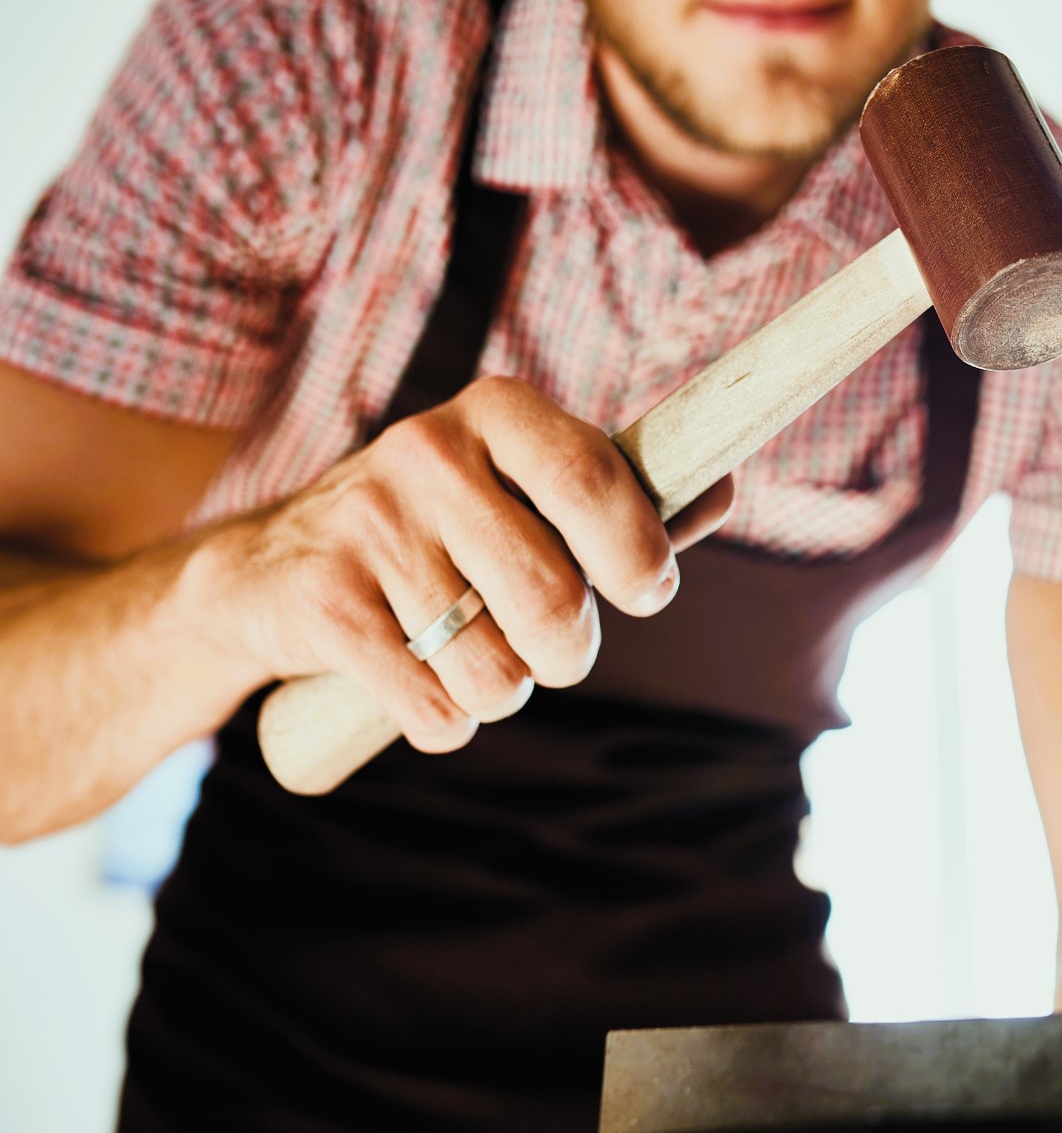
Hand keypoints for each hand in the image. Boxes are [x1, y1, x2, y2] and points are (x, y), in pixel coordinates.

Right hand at [191, 376, 733, 750]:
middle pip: (554, 596)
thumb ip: (622, 498)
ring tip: (478, 660)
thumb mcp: (522, 492)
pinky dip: (448, 721)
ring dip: (505, 693)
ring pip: (497, 668)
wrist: (268, 571)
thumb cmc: (441, 532)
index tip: (648, 591)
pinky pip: (435, 706)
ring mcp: (367, 524)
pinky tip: (425, 685)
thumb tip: (722, 487)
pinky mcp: (321, 602)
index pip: (592, 479)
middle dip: (573, 651)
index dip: (639, 553)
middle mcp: (426, 452)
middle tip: (559, 652)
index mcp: (494, 411)